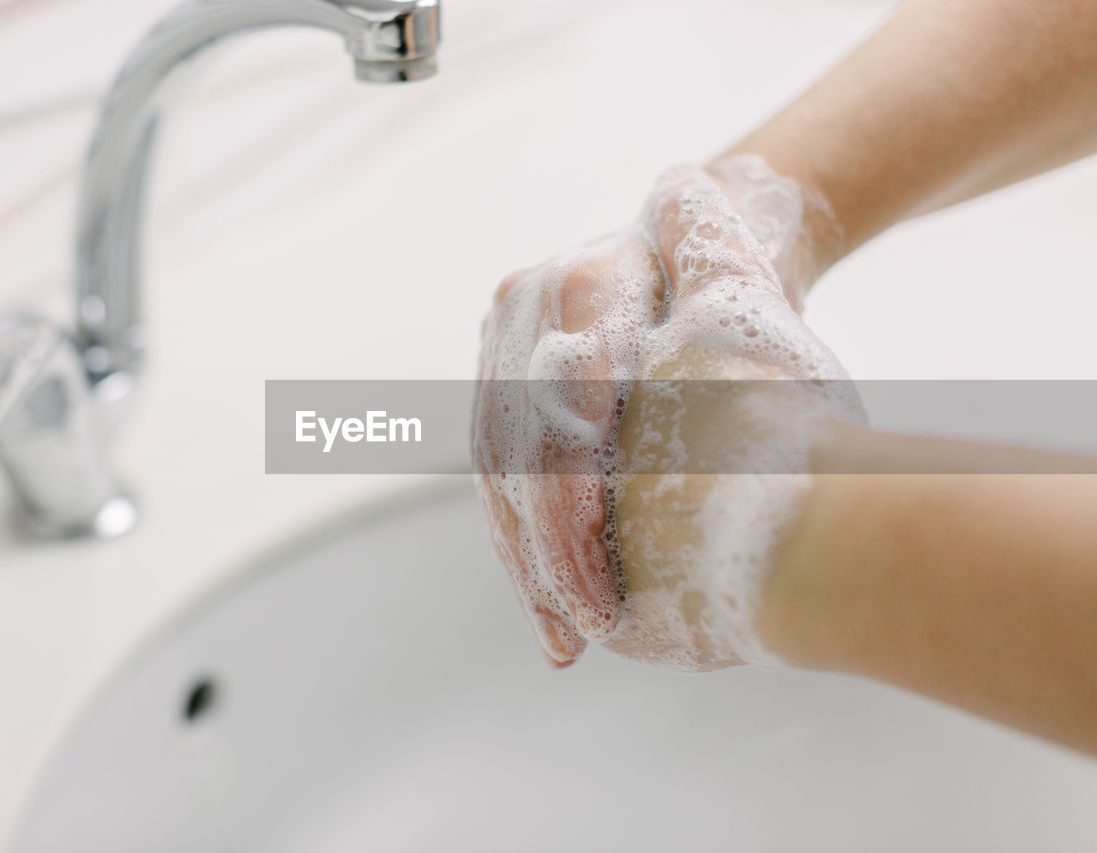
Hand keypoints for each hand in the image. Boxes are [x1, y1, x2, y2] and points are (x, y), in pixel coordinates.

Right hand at [474, 161, 850, 666]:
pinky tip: (553, 610)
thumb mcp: (743, 262)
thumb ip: (714, 243)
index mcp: (582, 279)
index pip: (558, 405)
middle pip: (518, 444)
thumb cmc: (746, 271)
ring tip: (565, 636)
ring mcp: (507, 346)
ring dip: (528, 560)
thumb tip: (694, 196)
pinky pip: (502, 474)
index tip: (605, 581)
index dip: (571, 502)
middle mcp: (526, 307)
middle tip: (588, 625)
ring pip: (499, 467)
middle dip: (547, 546)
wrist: (699, 264)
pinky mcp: (506, 386)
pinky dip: (526, 545)